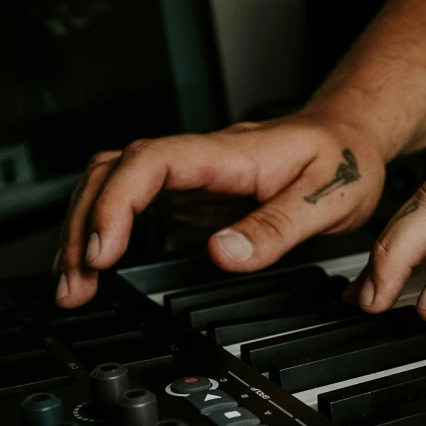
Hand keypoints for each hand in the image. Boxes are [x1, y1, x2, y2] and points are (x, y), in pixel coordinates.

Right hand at [54, 113, 385, 307]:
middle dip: (82, 225)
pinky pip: (136, 203)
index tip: (103, 252)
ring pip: (115, 185)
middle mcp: (200, 160)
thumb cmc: (342, 162)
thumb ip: (274, 229)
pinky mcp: (195, 193)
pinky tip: (100, 261)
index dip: (116, 203)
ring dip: (85, 229)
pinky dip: (109, 230)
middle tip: (76, 285)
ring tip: (75, 283)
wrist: (350, 140)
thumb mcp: (325, 200)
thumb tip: (222, 256)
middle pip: (114, 172)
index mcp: (228, 154)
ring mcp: (193, 176)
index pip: (150, 163)